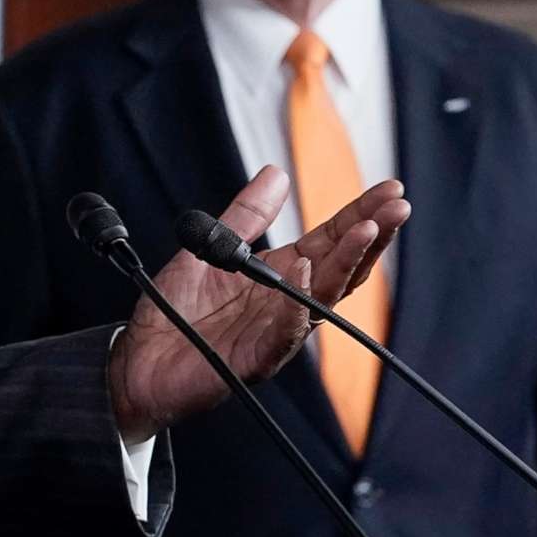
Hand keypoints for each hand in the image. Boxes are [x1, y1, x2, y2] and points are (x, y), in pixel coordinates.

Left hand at [105, 166, 408, 442]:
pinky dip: (295, 306)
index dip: (359, 214)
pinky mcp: (253, 360)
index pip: (330, 241)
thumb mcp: (209, 250)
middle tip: (398, 205)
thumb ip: (244, 217)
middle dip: (371, 236)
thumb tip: (276, 173)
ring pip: (322, 298)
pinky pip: (282, 335)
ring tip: (367, 230)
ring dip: (347, 263)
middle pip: (339, 267)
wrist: (138, 363)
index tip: (391, 188)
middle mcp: (285, 303)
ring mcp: (274, 333)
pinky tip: (306, 276)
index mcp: (278, 276)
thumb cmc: (174, 314)